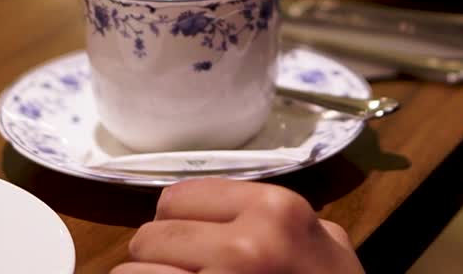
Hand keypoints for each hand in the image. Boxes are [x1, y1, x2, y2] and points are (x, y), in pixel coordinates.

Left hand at [112, 179, 363, 273]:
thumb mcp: (331, 249)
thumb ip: (291, 224)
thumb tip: (249, 213)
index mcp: (276, 210)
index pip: (179, 197)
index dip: (179, 225)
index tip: (192, 245)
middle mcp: (244, 243)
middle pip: (151, 235)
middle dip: (162, 258)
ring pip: (131, 271)